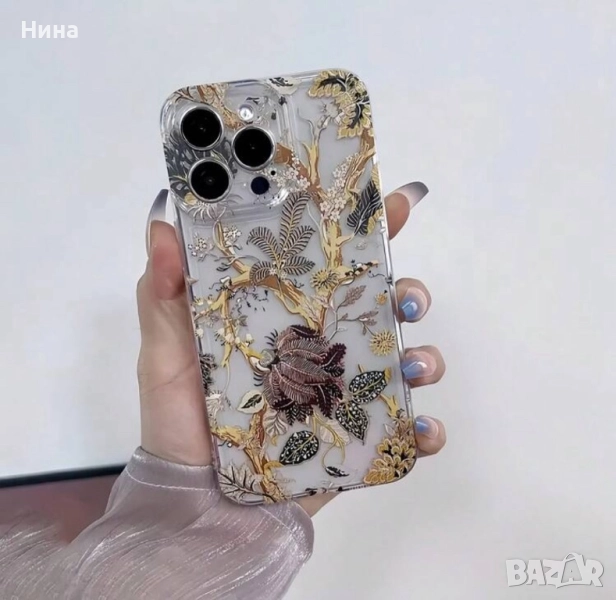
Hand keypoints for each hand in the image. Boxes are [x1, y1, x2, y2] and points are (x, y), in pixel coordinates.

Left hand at [136, 182, 445, 515]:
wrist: (198, 504)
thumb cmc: (179, 423)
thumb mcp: (163, 353)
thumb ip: (162, 294)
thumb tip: (162, 225)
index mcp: (286, 318)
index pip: (330, 264)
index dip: (366, 230)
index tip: (397, 205)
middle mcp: (321, 349)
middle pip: (380, 306)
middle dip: (408, 292)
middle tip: (406, 298)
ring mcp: (342, 394)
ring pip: (403, 361)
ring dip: (424, 356)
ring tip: (414, 366)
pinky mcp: (354, 440)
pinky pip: (402, 431)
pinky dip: (424, 428)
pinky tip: (422, 428)